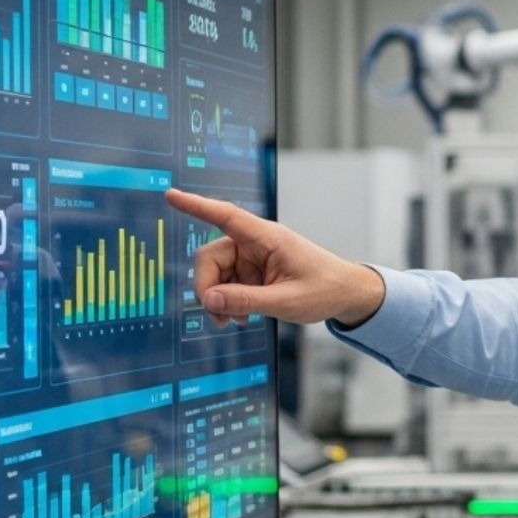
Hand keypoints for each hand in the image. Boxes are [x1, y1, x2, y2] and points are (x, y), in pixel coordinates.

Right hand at [164, 189, 385, 326]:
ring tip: (234, 321)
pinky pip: (227, 283)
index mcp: (268, 238)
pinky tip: (241, 317)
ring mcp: (254, 256)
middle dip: (208, 287)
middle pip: (211, 257)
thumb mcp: (286, 301)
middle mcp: (256, 243)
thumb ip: (246, 301)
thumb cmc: (325, 290)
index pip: (227, 216)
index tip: (171, 195)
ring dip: (218, 299)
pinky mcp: (254, 270)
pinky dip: (228, 301)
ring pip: (216, 273)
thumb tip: (209, 299)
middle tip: (218, 317)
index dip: (196, 206)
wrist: (346, 295)